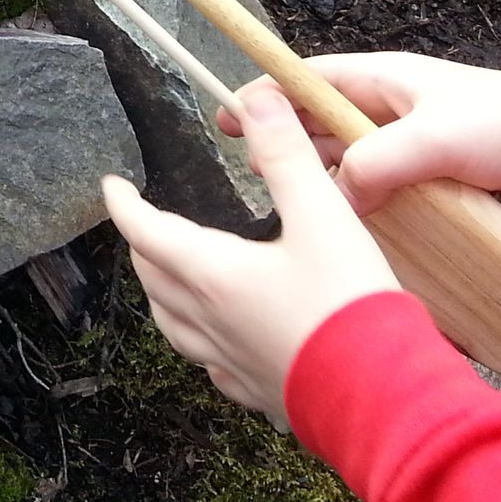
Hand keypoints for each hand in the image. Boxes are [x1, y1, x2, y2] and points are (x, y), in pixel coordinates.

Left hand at [104, 89, 401, 427]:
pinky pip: (211, 364)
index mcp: (211, 274)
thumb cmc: (352, 309)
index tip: (113, 185)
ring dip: (163, 294)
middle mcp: (209, 321)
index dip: (124, 205)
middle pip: (153, 278)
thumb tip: (258, 101)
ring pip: (174, 325)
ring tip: (169, 276)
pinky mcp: (259, 391)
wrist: (387, 400)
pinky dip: (200, 341)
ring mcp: (231, 361)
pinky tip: (220, 341)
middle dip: (142, 244)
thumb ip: (288, 157)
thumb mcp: (324, 217)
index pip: (145, 232)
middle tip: (145, 221)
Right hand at [216, 52, 500, 215]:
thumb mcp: (436, 139)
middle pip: (319, 120)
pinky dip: (358, 199)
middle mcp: (388, 108)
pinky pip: (380, 185)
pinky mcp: (430, 175)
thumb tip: (336, 195)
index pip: (306, 79)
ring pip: (347, 157)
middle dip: (284, 139)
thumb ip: (378, 162)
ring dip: (321, 174)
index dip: (265, 95)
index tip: (229, 115)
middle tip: (252, 168)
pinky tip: (342, 223)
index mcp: (382, 79)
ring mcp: (409, 143)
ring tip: (288, 198)